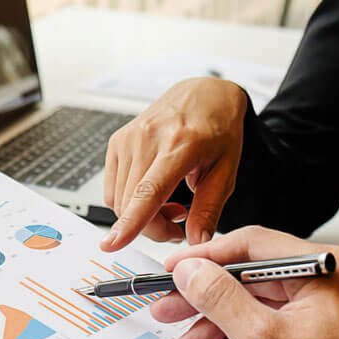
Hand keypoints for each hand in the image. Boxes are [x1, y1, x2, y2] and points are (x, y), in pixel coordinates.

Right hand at [101, 78, 246, 251]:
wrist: (203, 94)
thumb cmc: (217, 129)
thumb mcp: (226, 171)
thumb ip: (209, 209)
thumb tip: (196, 241)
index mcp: (179, 144)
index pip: (148, 191)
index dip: (130, 222)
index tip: (113, 244)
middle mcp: (147, 138)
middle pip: (131, 203)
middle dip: (151, 228)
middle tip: (178, 225)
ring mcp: (128, 139)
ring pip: (119, 200)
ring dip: (141, 216)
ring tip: (169, 205)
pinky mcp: (116, 143)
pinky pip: (113, 189)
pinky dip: (129, 203)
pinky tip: (152, 194)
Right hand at [150, 226, 338, 338]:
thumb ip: (220, 299)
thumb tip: (191, 271)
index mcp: (326, 268)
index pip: (251, 245)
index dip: (204, 257)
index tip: (175, 268)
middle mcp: (330, 280)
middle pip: (250, 277)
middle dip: (204, 300)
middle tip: (171, 307)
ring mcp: (327, 305)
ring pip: (257, 304)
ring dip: (217, 325)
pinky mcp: (321, 329)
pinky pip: (271, 323)